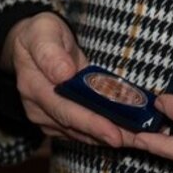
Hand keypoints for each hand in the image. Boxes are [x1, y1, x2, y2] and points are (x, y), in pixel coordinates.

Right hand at [1, 12, 140, 148]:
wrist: (32, 43)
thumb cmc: (41, 34)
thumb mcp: (43, 31)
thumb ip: (50, 52)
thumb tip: (63, 74)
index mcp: (33, 85)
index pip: (64, 109)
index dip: (90, 123)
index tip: (114, 134)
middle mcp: (37, 108)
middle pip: (75, 126)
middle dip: (108, 135)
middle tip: (138, 141)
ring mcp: (46, 118)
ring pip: (81, 133)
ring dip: (110, 136)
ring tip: (140, 138)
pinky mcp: (57, 122)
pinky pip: (82, 131)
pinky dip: (104, 132)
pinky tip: (127, 132)